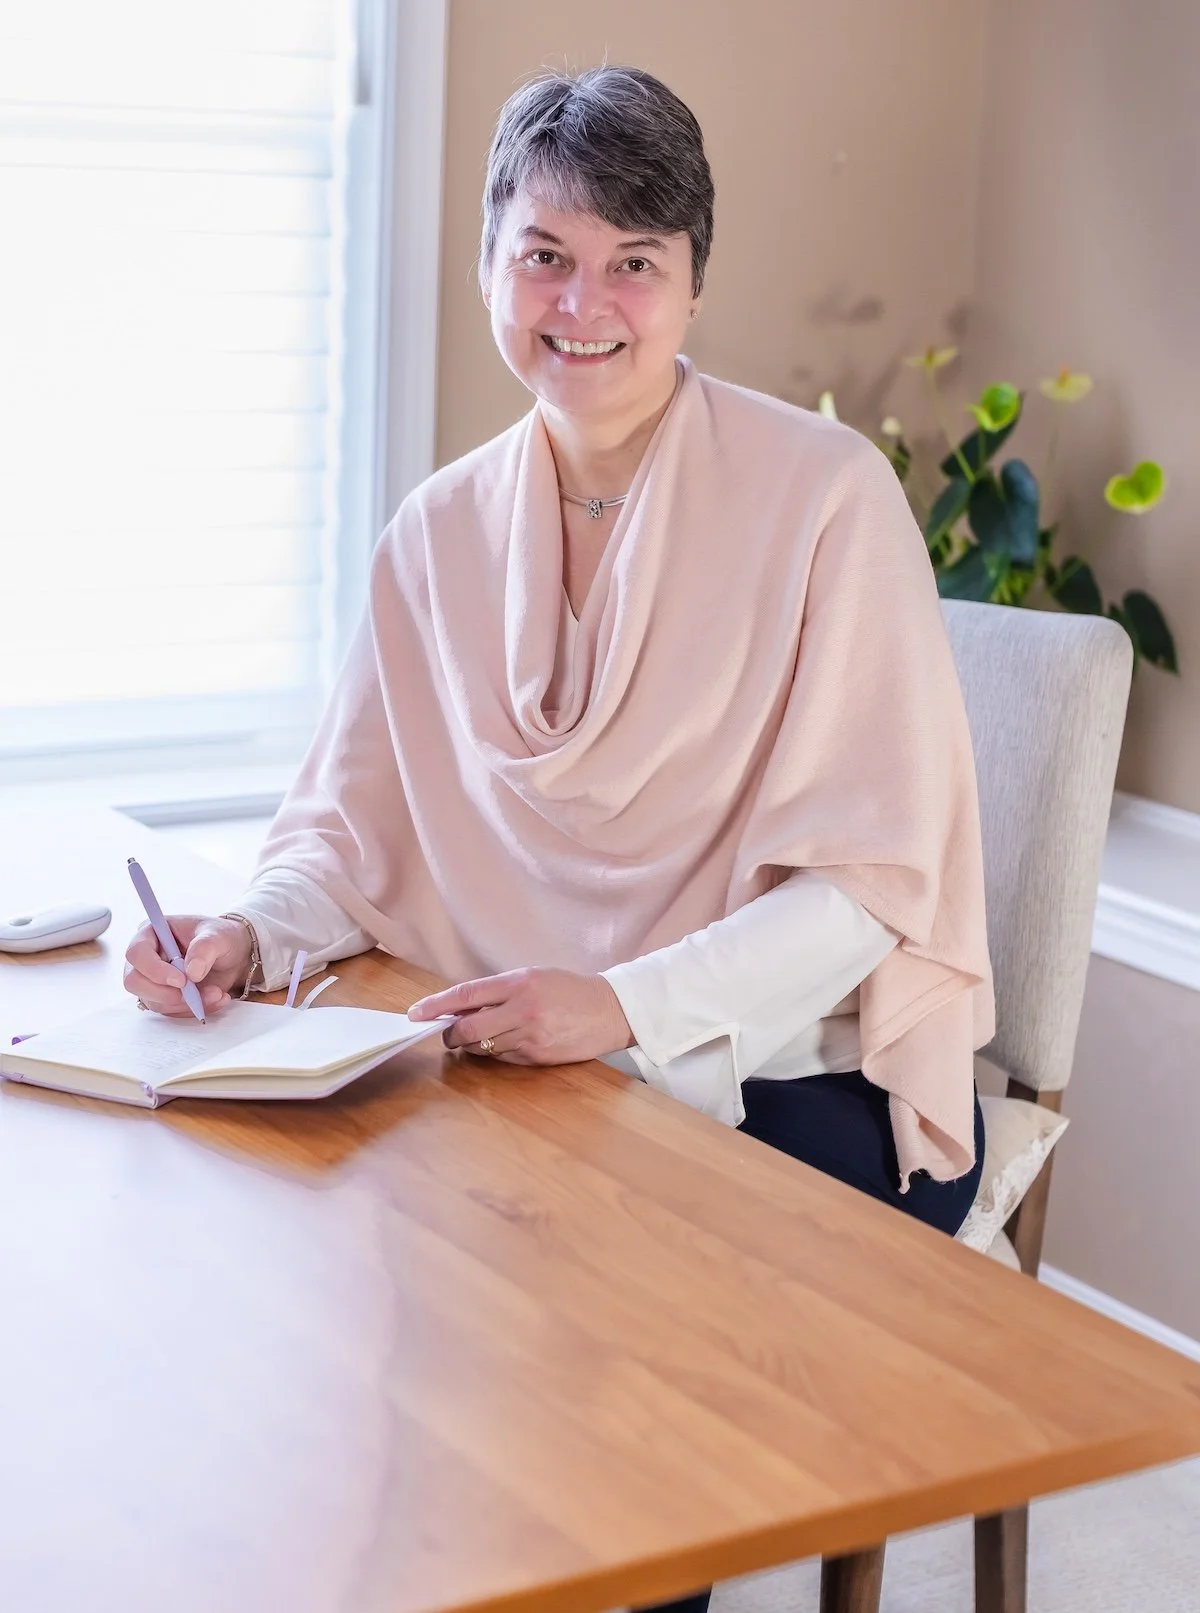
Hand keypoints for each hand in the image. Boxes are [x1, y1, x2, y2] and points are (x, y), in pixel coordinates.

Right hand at [123, 915, 252, 1017]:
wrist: (232, 957)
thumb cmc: (219, 938)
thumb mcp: (218, 935)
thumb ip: (204, 948)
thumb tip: (191, 972)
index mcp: (152, 933)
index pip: (137, 953)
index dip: (154, 969)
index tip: (181, 980)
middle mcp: (146, 958)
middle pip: (135, 982)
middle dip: (165, 993)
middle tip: (193, 994)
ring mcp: (152, 980)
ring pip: (153, 1001)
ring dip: (186, 1003)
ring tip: (216, 993)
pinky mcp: (163, 998)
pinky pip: (170, 1011)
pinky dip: (193, 1009)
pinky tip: (216, 998)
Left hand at [408, 967, 633, 1064]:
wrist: (610, 1010)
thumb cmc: (569, 990)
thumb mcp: (534, 978)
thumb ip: (499, 992)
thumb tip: (460, 1009)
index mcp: (519, 982)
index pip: (466, 995)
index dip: (436, 1005)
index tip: (415, 1013)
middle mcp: (522, 1009)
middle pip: (468, 1029)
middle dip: (451, 1035)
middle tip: (448, 1034)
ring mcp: (530, 1035)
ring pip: (483, 1047)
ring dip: (475, 1045)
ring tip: (487, 1035)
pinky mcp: (538, 1056)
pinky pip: (504, 1059)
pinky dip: (498, 1053)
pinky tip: (511, 1043)